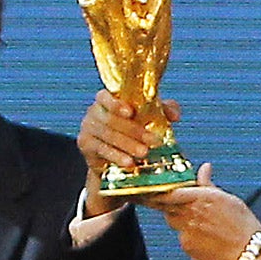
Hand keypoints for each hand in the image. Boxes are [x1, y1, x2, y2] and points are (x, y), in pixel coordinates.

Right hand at [78, 89, 180, 216]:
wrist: (114, 158)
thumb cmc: (134, 129)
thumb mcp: (149, 117)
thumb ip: (163, 110)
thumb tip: (175, 115)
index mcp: (106, 99)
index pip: (105, 96)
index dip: (116, 104)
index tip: (131, 112)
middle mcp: (94, 111)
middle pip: (111, 120)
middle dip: (134, 131)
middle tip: (153, 141)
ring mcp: (87, 128)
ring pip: (107, 135)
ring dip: (127, 145)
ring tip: (144, 153)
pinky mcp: (85, 145)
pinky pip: (101, 150)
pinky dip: (116, 156)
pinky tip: (129, 163)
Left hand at [152, 165, 260, 259]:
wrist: (249, 255)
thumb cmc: (244, 227)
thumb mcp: (228, 199)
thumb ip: (209, 185)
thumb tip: (204, 168)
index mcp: (200, 198)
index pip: (169, 191)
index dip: (159, 190)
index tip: (153, 189)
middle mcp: (190, 214)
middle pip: (166, 206)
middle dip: (168, 204)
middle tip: (178, 205)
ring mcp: (186, 232)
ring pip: (174, 222)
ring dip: (180, 220)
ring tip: (202, 224)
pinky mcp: (188, 248)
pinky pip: (182, 238)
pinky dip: (189, 236)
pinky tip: (206, 238)